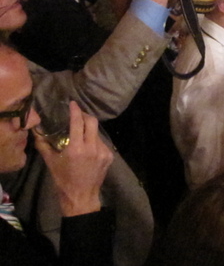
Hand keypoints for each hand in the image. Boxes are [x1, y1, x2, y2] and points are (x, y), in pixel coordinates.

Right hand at [34, 102, 113, 216]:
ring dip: (89, 129)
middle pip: (92, 122)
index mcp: (76, 148)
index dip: (76, 110)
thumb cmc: (63, 180)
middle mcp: (92, 147)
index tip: (73, 103)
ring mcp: (103, 151)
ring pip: (97, 132)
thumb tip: (36, 132)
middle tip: (78, 114)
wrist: (81, 197)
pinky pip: (102, 142)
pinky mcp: (109, 156)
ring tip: (81, 132)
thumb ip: (44, 145)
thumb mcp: (51, 163)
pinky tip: (88, 145)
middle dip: (85, 115)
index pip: (78, 122)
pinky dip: (94, 140)